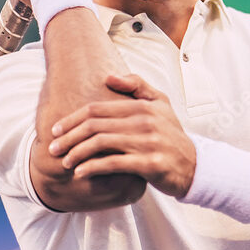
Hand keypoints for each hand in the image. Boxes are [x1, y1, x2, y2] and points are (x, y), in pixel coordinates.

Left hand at [48, 73, 196, 198]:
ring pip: (102, 143)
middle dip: (69, 136)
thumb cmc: (171, 135)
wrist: (196, 166)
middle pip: (95, 125)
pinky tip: (81, 172)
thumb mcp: (160, 103)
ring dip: (78, 152)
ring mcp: (149, 142)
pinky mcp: (151, 164)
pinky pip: (115, 164)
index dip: (72, 119)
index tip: (55, 130)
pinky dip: (94, 167)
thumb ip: (136, 86)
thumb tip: (108, 77)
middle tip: (53, 148)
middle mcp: (145, 121)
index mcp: (142, 105)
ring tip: (64, 162)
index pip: (97, 109)